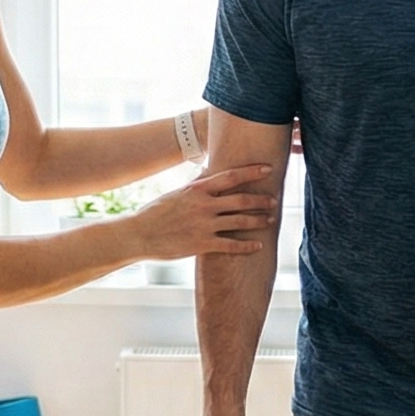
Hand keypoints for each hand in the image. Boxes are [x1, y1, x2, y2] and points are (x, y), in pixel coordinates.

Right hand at [140, 163, 275, 261]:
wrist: (139, 234)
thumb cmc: (156, 212)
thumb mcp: (176, 192)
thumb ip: (196, 183)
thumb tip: (208, 170)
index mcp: (197, 190)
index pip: (230, 176)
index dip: (252, 172)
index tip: (268, 169)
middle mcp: (203, 205)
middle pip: (241, 199)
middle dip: (261, 200)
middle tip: (275, 200)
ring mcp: (204, 225)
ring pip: (240, 221)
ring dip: (258, 220)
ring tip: (270, 220)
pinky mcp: (202, 244)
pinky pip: (231, 245)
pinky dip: (247, 246)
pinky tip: (258, 246)